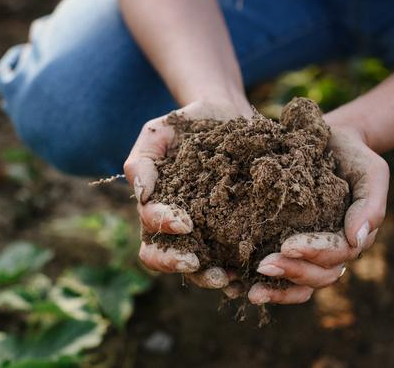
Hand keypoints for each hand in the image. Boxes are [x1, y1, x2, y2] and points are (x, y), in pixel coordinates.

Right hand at [124, 100, 249, 287]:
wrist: (227, 114)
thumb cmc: (186, 125)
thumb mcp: (158, 133)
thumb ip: (142, 162)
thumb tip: (142, 195)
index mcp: (156, 207)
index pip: (150, 228)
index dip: (163, 229)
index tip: (185, 223)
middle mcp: (177, 228)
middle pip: (165, 258)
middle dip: (177, 263)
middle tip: (196, 263)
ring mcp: (206, 233)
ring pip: (198, 268)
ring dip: (208, 276)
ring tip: (227, 277)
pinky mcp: (234, 233)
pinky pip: (233, 260)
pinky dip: (240, 273)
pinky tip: (251, 274)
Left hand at [247, 122, 388, 304]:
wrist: (328, 142)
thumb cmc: (353, 156)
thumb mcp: (370, 172)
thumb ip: (370, 204)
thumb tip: (357, 240)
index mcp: (352, 238)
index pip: (336, 255)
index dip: (313, 253)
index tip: (287, 245)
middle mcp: (332, 252)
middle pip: (318, 276)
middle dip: (292, 273)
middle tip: (263, 265)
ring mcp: (310, 254)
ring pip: (300, 285)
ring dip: (276, 290)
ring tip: (251, 291)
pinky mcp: (286, 248)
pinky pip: (278, 277)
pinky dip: (261, 285)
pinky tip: (235, 286)